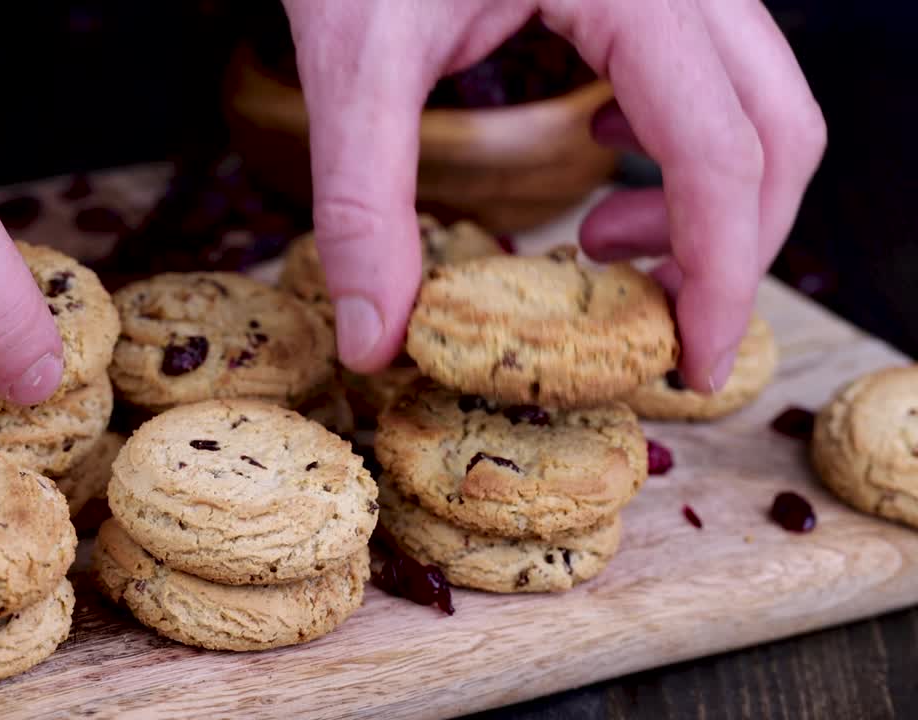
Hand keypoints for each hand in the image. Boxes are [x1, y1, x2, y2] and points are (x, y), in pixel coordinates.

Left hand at [283, 0, 825, 391]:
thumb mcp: (355, 63)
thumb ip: (364, 201)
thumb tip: (378, 340)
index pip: (722, 149)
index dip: (722, 274)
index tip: (694, 364)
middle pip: (774, 128)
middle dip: (730, 246)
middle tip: (656, 322)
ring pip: (757, 102)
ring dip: (707, 199)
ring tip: (600, 241)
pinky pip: (713, 72)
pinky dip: (680, 143)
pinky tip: (603, 157)